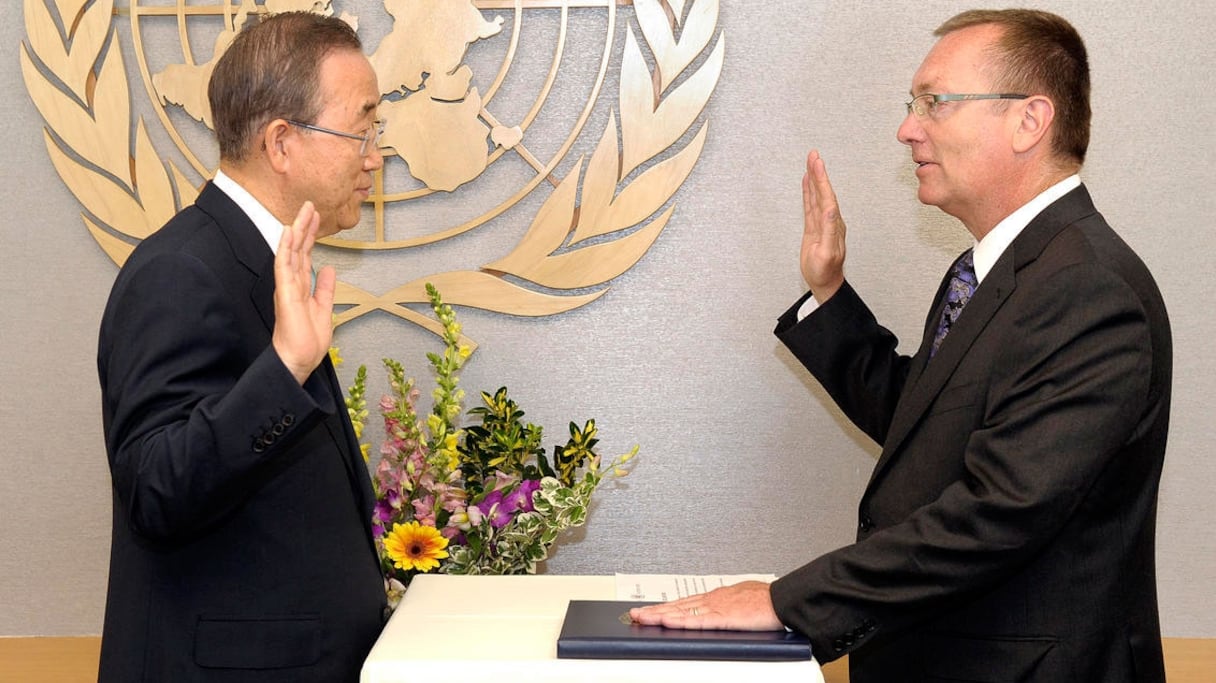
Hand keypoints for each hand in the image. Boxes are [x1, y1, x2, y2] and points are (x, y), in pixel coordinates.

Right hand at [272, 201, 335, 384]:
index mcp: (300, 286)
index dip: (311, 236)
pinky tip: (288, 232)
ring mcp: (286, 286)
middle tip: (311, 204)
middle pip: (298, 248)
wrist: (299, 359)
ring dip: (297, 230)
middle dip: (304, 226)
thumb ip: (324, 288)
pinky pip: (283, 265)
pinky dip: (285, 247)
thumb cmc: (307, 340)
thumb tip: (329, 268)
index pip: (305, 255)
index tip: (316, 217)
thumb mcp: (323, 309)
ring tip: (304, 211)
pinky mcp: (284, 292)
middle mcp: (291, 283)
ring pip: (291, 251)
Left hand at [628, 581, 783, 630]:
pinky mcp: (723, 618)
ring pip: (682, 612)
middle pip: (678, 605)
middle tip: (635, 614)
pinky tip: (667, 622)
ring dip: (660, 615)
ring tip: (642, 618)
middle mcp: (713, 599)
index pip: (686, 602)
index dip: (667, 606)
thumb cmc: (767, 601)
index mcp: (717, 596)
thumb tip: (722, 613)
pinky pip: (696, 621)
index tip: (652, 609)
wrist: (782, 600)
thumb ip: (728, 608)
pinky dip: (679, 621)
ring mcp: (716, 608)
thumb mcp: (742, 602)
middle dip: (655, 610)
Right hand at [801, 150, 846, 302]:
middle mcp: (829, 220)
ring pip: (817, 196)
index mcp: (833, 224)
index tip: (816, 164)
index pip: (828, 197)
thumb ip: (829, 231)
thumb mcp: (826, 253)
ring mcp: (822, 223)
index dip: (822, 180)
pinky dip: (809, 192)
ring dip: (814, 179)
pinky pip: (811, 205)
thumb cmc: (825, 272)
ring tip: (811, 161)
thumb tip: (829, 210)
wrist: (825, 283)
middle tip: (813, 155)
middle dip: (818, 173)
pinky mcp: (814, 227)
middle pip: (823, 192)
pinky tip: (807, 182)